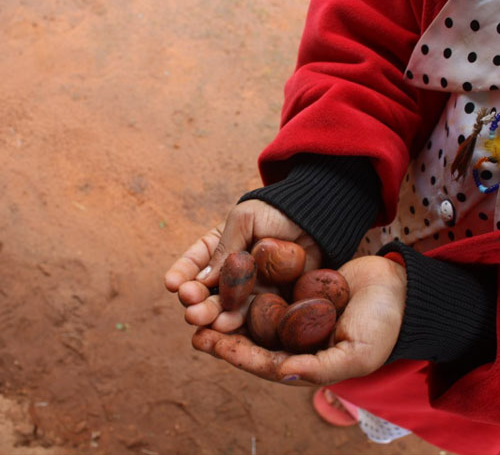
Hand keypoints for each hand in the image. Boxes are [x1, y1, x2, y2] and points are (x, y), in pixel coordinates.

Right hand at [164, 199, 321, 331]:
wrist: (316, 220)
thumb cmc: (276, 212)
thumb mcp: (243, 220)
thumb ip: (224, 249)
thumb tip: (203, 280)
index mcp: (221, 247)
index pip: (195, 262)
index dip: (182, 274)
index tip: (172, 284)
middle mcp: (232, 271)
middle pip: (207, 289)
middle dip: (195, 298)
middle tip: (189, 306)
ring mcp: (251, 288)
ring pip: (226, 306)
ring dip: (211, 314)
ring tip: (201, 319)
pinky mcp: (271, 301)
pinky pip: (251, 314)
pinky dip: (236, 321)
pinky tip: (224, 324)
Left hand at [192, 255, 406, 385]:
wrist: (399, 289)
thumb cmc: (383, 324)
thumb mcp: (357, 353)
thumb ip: (320, 368)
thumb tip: (283, 373)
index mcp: (306, 361)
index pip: (261, 361)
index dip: (231, 353)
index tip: (202, 341)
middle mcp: (297, 340)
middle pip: (251, 339)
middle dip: (221, 332)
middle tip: (192, 319)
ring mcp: (297, 315)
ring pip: (256, 314)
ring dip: (230, 308)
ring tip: (202, 298)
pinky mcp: (300, 292)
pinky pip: (270, 290)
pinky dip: (249, 287)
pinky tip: (230, 277)